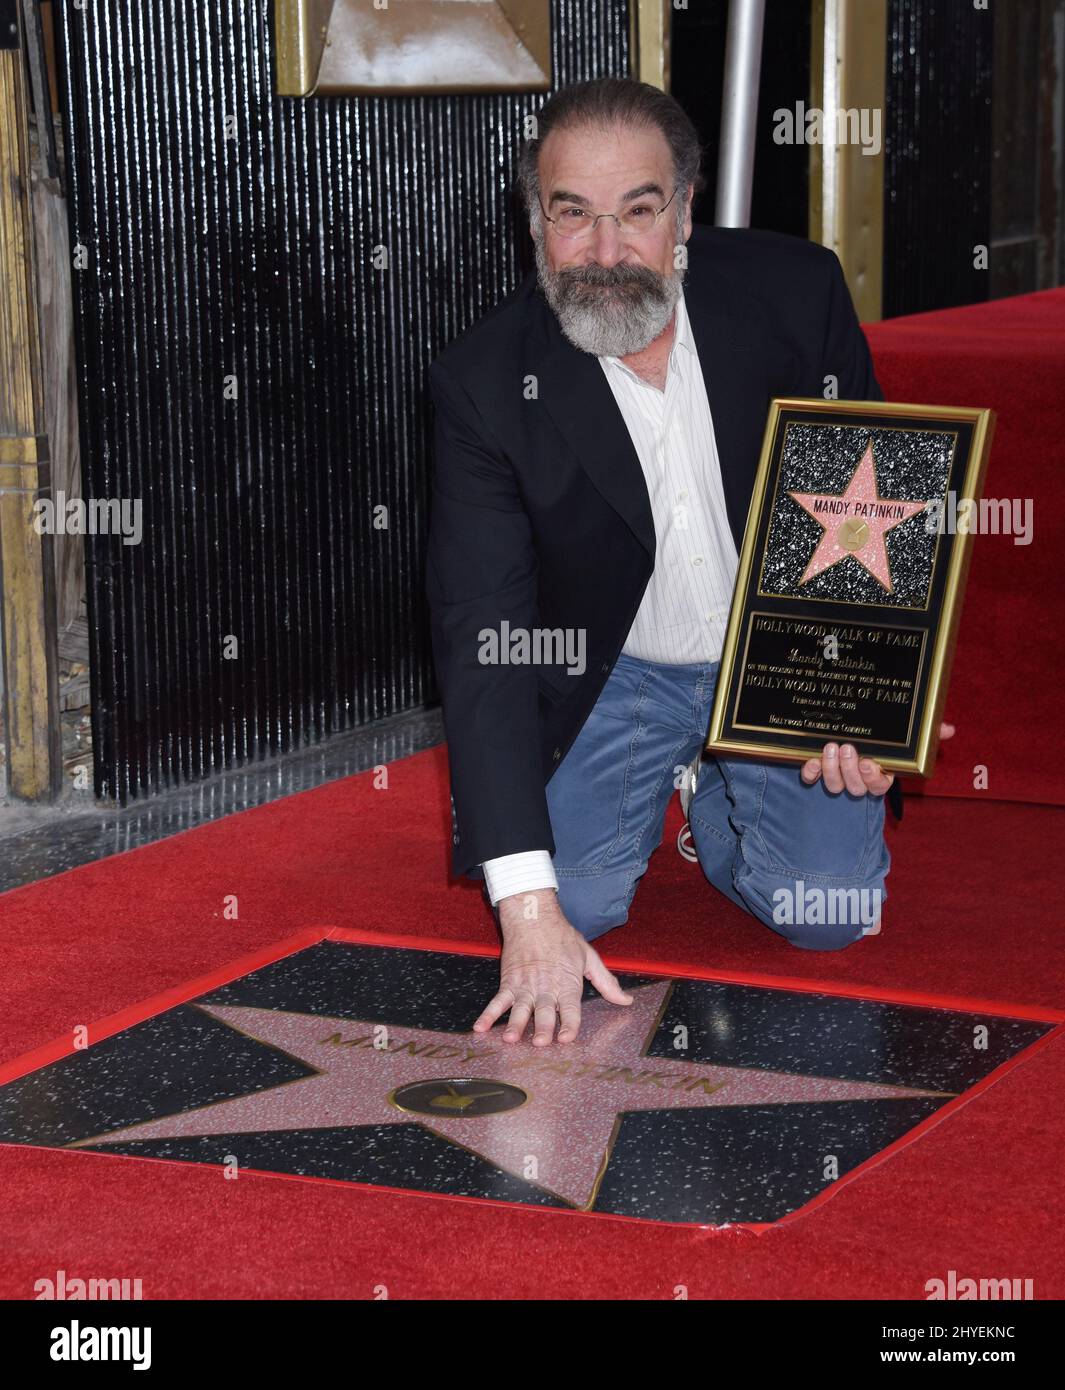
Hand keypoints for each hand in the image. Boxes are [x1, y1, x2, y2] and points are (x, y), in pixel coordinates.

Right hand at [473, 889, 632, 1045]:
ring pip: (520, 1009)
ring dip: (515, 1024)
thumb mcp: (589, 957)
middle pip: (544, 1011)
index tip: (566, 1038)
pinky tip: (480, 1027)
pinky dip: (489, 1014)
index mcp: (567, 983)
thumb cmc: (562, 937)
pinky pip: (498, 1001)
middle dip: (542, 1028)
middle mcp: (546, 987)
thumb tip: (626, 1001)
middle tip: (540, 1042)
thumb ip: (606, 982)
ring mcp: (525, 986)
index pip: (571, 1008)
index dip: (569, 1024)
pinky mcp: (509, 982)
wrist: (534, 917)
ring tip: (510, 1039)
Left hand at [800, 722, 955, 794]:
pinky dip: (810, 772)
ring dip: (831, 769)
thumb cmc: (885, 740)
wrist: (851, 733)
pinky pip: (812, 779)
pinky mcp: (818, 772)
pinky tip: (810, 761)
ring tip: (831, 747)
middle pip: (855, 787)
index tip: (868, 763)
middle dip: (849, 770)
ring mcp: (838, 778)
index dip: (872, 777)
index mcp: (880, 776)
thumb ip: (928, 734)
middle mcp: (859, 780)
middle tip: (847, 747)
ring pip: (834, 785)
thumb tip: (948, 729)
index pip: (879, 786)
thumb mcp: (906, 737)